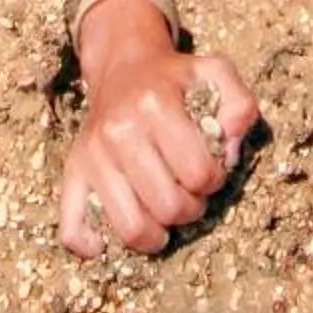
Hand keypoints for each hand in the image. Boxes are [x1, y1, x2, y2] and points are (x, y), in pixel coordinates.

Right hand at [59, 38, 257, 258]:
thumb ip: (239, 104)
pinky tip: (113, 239)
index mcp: (156, 104)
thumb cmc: (175, 80)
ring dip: (157, 233)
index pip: (198, 174)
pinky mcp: (73, 172)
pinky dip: (94, 245)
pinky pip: (74, 228)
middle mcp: (119, 130)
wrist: (123, 67)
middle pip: (168, 206)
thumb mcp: (215, 75)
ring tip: (164, 214)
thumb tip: (231, 148)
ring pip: (130, 228)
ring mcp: (92, 155)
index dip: (214, 180)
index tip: (209, 171)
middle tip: (190, 193)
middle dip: (190, 208)